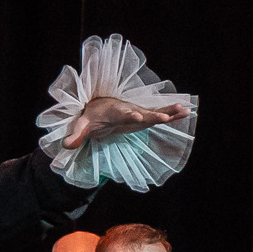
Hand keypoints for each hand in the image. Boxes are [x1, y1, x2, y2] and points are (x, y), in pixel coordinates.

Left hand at [65, 96, 188, 148]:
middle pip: (144, 112)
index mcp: (115, 111)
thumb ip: (76, 134)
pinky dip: (172, 115)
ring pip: (156, 113)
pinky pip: (159, 116)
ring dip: (170, 112)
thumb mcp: (82, 124)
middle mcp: (130, 110)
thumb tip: (66, 145)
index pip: (123, 113)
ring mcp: (139, 114)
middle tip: (167, 117)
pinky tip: (186, 113)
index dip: (130, 114)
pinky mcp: (144, 118)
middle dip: (155, 114)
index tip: (138, 116)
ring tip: (185, 110)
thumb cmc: (91, 115)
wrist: (99, 106)